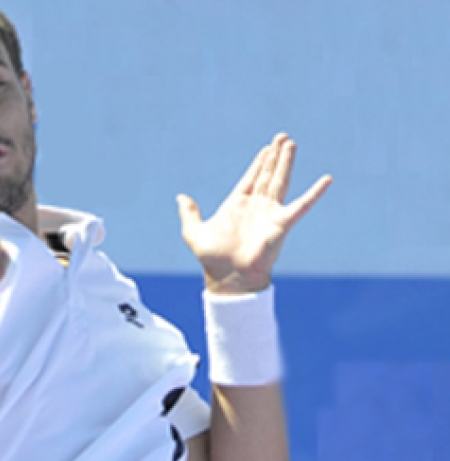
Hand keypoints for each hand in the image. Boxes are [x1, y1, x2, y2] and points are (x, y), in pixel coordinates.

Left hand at [177, 133, 332, 294]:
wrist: (229, 277)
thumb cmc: (212, 259)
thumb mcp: (194, 233)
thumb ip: (189, 213)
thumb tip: (181, 197)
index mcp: (236, 205)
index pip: (251, 177)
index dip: (259, 162)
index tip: (267, 148)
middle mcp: (255, 206)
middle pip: (267, 175)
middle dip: (274, 156)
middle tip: (282, 136)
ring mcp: (270, 213)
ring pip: (280, 181)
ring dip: (286, 162)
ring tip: (291, 143)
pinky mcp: (282, 223)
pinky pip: (303, 205)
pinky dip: (315, 192)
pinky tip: (326, 179)